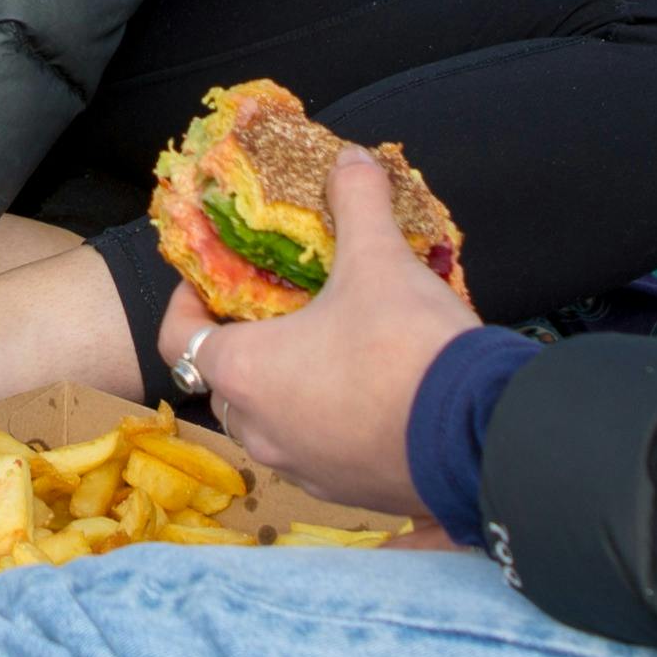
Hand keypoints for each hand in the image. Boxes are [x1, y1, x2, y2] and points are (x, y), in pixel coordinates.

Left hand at [158, 149, 468, 518]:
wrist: (479, 437)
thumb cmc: (408, 349)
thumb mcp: (379, 260)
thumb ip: (357, 203)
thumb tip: (352, 162)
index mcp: (245, 373)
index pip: (177, 339)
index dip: (185, 303)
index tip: (210, 281)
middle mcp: (260, 430)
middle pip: (224, 382)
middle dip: (242, 344)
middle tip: (276, 308)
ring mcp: (302, 469)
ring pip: (270, 423)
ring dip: (284, 389)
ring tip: (327, 348)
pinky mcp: (346, 493)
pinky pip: (317, 453)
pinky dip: (326, 423)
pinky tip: (369, 393)